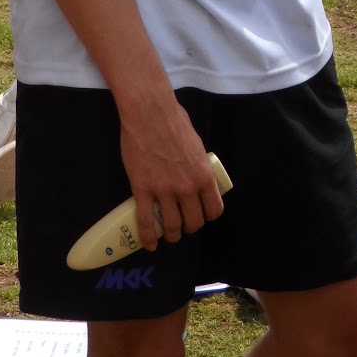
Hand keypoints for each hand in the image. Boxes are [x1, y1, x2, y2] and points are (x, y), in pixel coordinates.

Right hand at [119, 97, 225, 249]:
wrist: (149, 113)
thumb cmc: (174, 122)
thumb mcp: (197, 146)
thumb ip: (198, 166)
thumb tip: (196, 175)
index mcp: (204, 176)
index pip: (213, 210)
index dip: (207, 216)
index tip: (201, 215)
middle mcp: (187, 188)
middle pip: (193, 222)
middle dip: (189, 228)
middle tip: (183, 226)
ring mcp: (164, 191)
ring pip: (171, 226)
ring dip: (171, 235)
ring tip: (168, 235)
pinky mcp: (143, 190)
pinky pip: (145, 221)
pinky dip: (147, 237)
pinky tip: (148, 244)